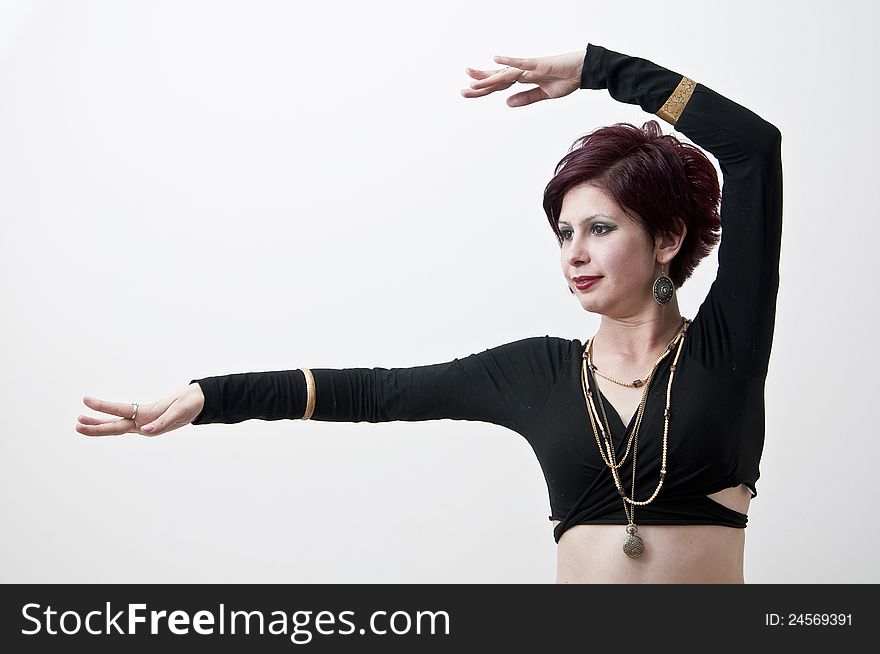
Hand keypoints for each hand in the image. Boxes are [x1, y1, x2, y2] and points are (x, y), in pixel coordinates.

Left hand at [75, 383, 204, 436]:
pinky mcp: (147, 419)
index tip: (87, 402)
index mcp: (149, 420)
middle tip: (76, 424)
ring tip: (81, 421)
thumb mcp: (178, 412)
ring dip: (99, 424)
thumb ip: (162, 423)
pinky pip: (125, 421)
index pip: (121, 415)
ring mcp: (144, 422)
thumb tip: (145, 432)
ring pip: (117, 425)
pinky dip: (111, 421)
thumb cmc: (189, 405)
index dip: (103, 408)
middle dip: (95, 427)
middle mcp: (143, 423)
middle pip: (115, 426)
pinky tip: (101, 421)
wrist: (199, 402)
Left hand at [460, 51, 584, 106]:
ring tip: (473, 82)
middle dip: (480, 84)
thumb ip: (525, 98)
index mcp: (523, 79)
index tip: (468, 92)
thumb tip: (507, 103)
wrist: (585, 71)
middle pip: (497, 78)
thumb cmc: (567, 79)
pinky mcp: (540, 64)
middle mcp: (523, 71)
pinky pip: (523, 63)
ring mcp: (530, 67)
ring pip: (505, 73)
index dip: (484, 88)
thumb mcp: (544, 94)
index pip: (499, 84)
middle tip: (462, 91)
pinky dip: (510, 61)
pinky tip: (496, 59)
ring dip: (489, 78)